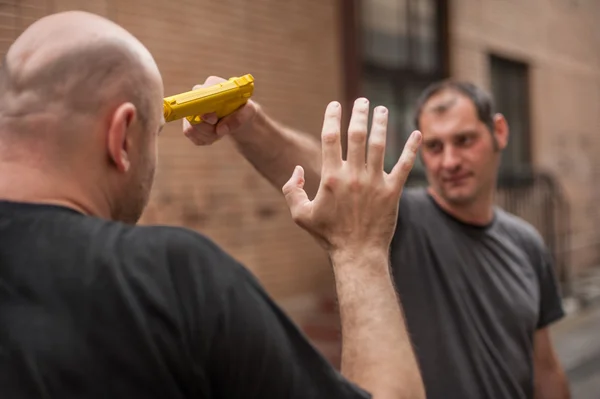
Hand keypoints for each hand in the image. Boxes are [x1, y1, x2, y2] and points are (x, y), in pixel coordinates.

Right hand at [182, 76, 257, 145]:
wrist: (239, 116)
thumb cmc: (243, 109)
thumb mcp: (249, 112)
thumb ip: (239, 118)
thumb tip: (220, 129)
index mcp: (212, 85)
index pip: (198, 95)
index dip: (203, 111)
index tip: (214, 120)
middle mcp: (197, 94)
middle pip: (190, 115)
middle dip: (207, 128)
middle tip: (220, 130)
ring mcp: (191, 108)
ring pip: (190, 128)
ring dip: (207, 135)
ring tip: (220, 132)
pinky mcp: (189, 121)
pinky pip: (191, 135)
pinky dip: (204, 139)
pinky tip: (214, 135)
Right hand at [282, 98, 420, 253]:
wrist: (358, 254)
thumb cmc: (328, 235)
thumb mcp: (301, 215)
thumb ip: (293, 190)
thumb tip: (297, 169)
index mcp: (331, 178)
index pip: (331, 138)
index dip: (332, 117)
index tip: (335, 105)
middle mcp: (354, 175)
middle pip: (357, 135)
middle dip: (359, 114)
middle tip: (362, 101)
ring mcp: (375, 183)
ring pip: (380, 145)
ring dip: (381, 124)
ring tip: (382, 109)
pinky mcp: (393, 192)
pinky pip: (405, 166)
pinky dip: (411, 149)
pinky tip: (417, 134)